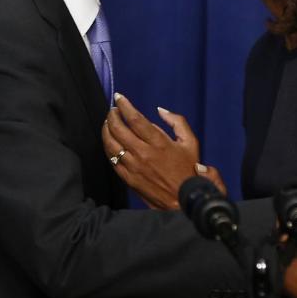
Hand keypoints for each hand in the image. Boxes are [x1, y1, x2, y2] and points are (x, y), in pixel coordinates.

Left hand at [102, 94, 223, 208]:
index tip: (119, 97)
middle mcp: (143, 153)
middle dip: (112, 115)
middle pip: (119, 129)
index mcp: (159, 142)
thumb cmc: (188, 170)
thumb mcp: (191, 142)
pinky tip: (109, 141)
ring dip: (106, 130)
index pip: (135, 119)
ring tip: (108, 122)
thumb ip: (177, 122)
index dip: (124, 105)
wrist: (183, 200)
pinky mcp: (128, 178)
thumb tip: (160, 110)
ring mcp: (134, 167)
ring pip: (111, 144)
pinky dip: (108, 147)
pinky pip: (112, 159)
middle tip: (112, 110)